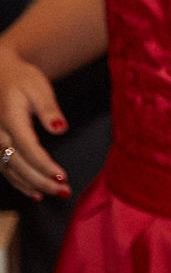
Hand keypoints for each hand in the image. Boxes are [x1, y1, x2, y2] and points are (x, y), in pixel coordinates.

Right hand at [0, 46, 69, 199]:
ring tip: (53, 193)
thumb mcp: (38, 87)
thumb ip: (49, 109)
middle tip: (63, 190)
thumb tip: (59, 128)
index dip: (43, 165)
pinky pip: (4, 169)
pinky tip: (35, 192)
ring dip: (31, 184)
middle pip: (18, 164)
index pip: (28, 148)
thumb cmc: (21, 79)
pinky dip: (19, 182)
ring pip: (10, 170)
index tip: (61, 176)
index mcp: (10, 120)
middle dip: (40, 180)